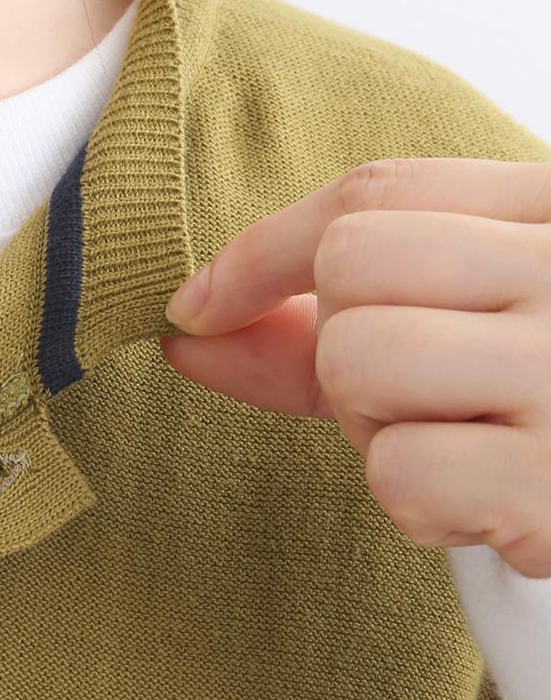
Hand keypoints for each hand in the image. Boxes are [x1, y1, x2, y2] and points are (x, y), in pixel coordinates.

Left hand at [159, 157, 550, 578]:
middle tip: (412, 397)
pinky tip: (489, 508)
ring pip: (360, 358)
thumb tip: (184, 323)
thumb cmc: (528, 412)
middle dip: (340, 343)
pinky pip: (400, 474)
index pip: (377, 191)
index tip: (200, 304)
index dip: (263, 248)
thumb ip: (316, 326)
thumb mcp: (447, 337)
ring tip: (456, 446)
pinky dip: (419, 506)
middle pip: (354, 265)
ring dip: (373, 427)